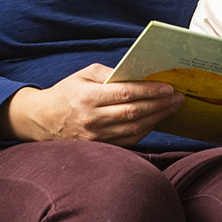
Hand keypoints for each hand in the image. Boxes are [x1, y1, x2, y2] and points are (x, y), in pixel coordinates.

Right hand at [6, 64, 184, 145]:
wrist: (43, 121)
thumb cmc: (67, 93)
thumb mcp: (84, 75)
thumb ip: (111, 73)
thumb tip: (140, 74)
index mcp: (88, 97)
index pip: (125, 94)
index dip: (149, 91)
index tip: (168, 87)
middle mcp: (92, 119)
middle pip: (134, 113)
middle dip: (160, 104)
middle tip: (178, 97)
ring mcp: (97, 137)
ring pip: (135, 128)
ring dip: (158, 117)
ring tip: (173, 107)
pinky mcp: (101, 147)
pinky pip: (130, 139)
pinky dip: (146, 129)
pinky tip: (157, 119)